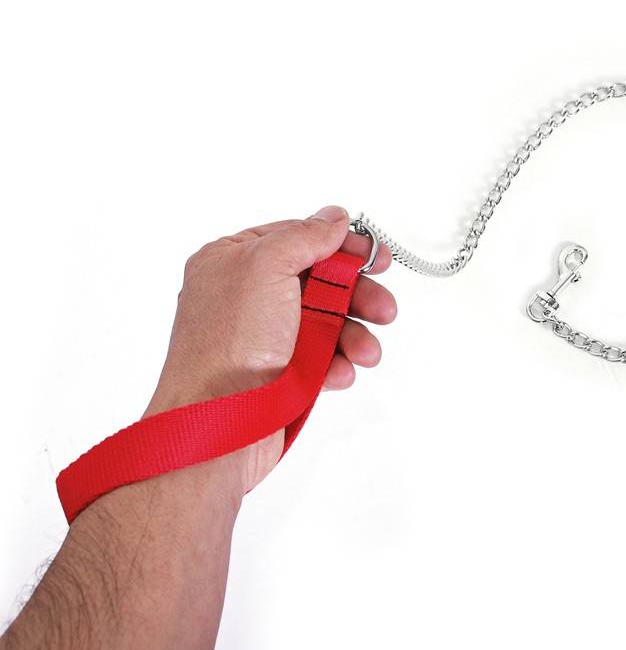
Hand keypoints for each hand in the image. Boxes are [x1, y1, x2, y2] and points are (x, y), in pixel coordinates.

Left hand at [144, 205, 395, 494]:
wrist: (218, 430)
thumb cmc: (226, 350)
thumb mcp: (266, 269)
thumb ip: (304, 236)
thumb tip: (333, 219)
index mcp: (233, 261)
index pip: (296, 238)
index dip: (340, 245)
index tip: (375, 256)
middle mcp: (246, 296)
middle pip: (319, 280)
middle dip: (356, 295)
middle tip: (384, 307)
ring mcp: (263, 336)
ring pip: (326, 321)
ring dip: (353, 334)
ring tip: (366, 351)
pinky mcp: (279, 372)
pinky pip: (321, 357)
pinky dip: (337, 363)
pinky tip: (338, 373)